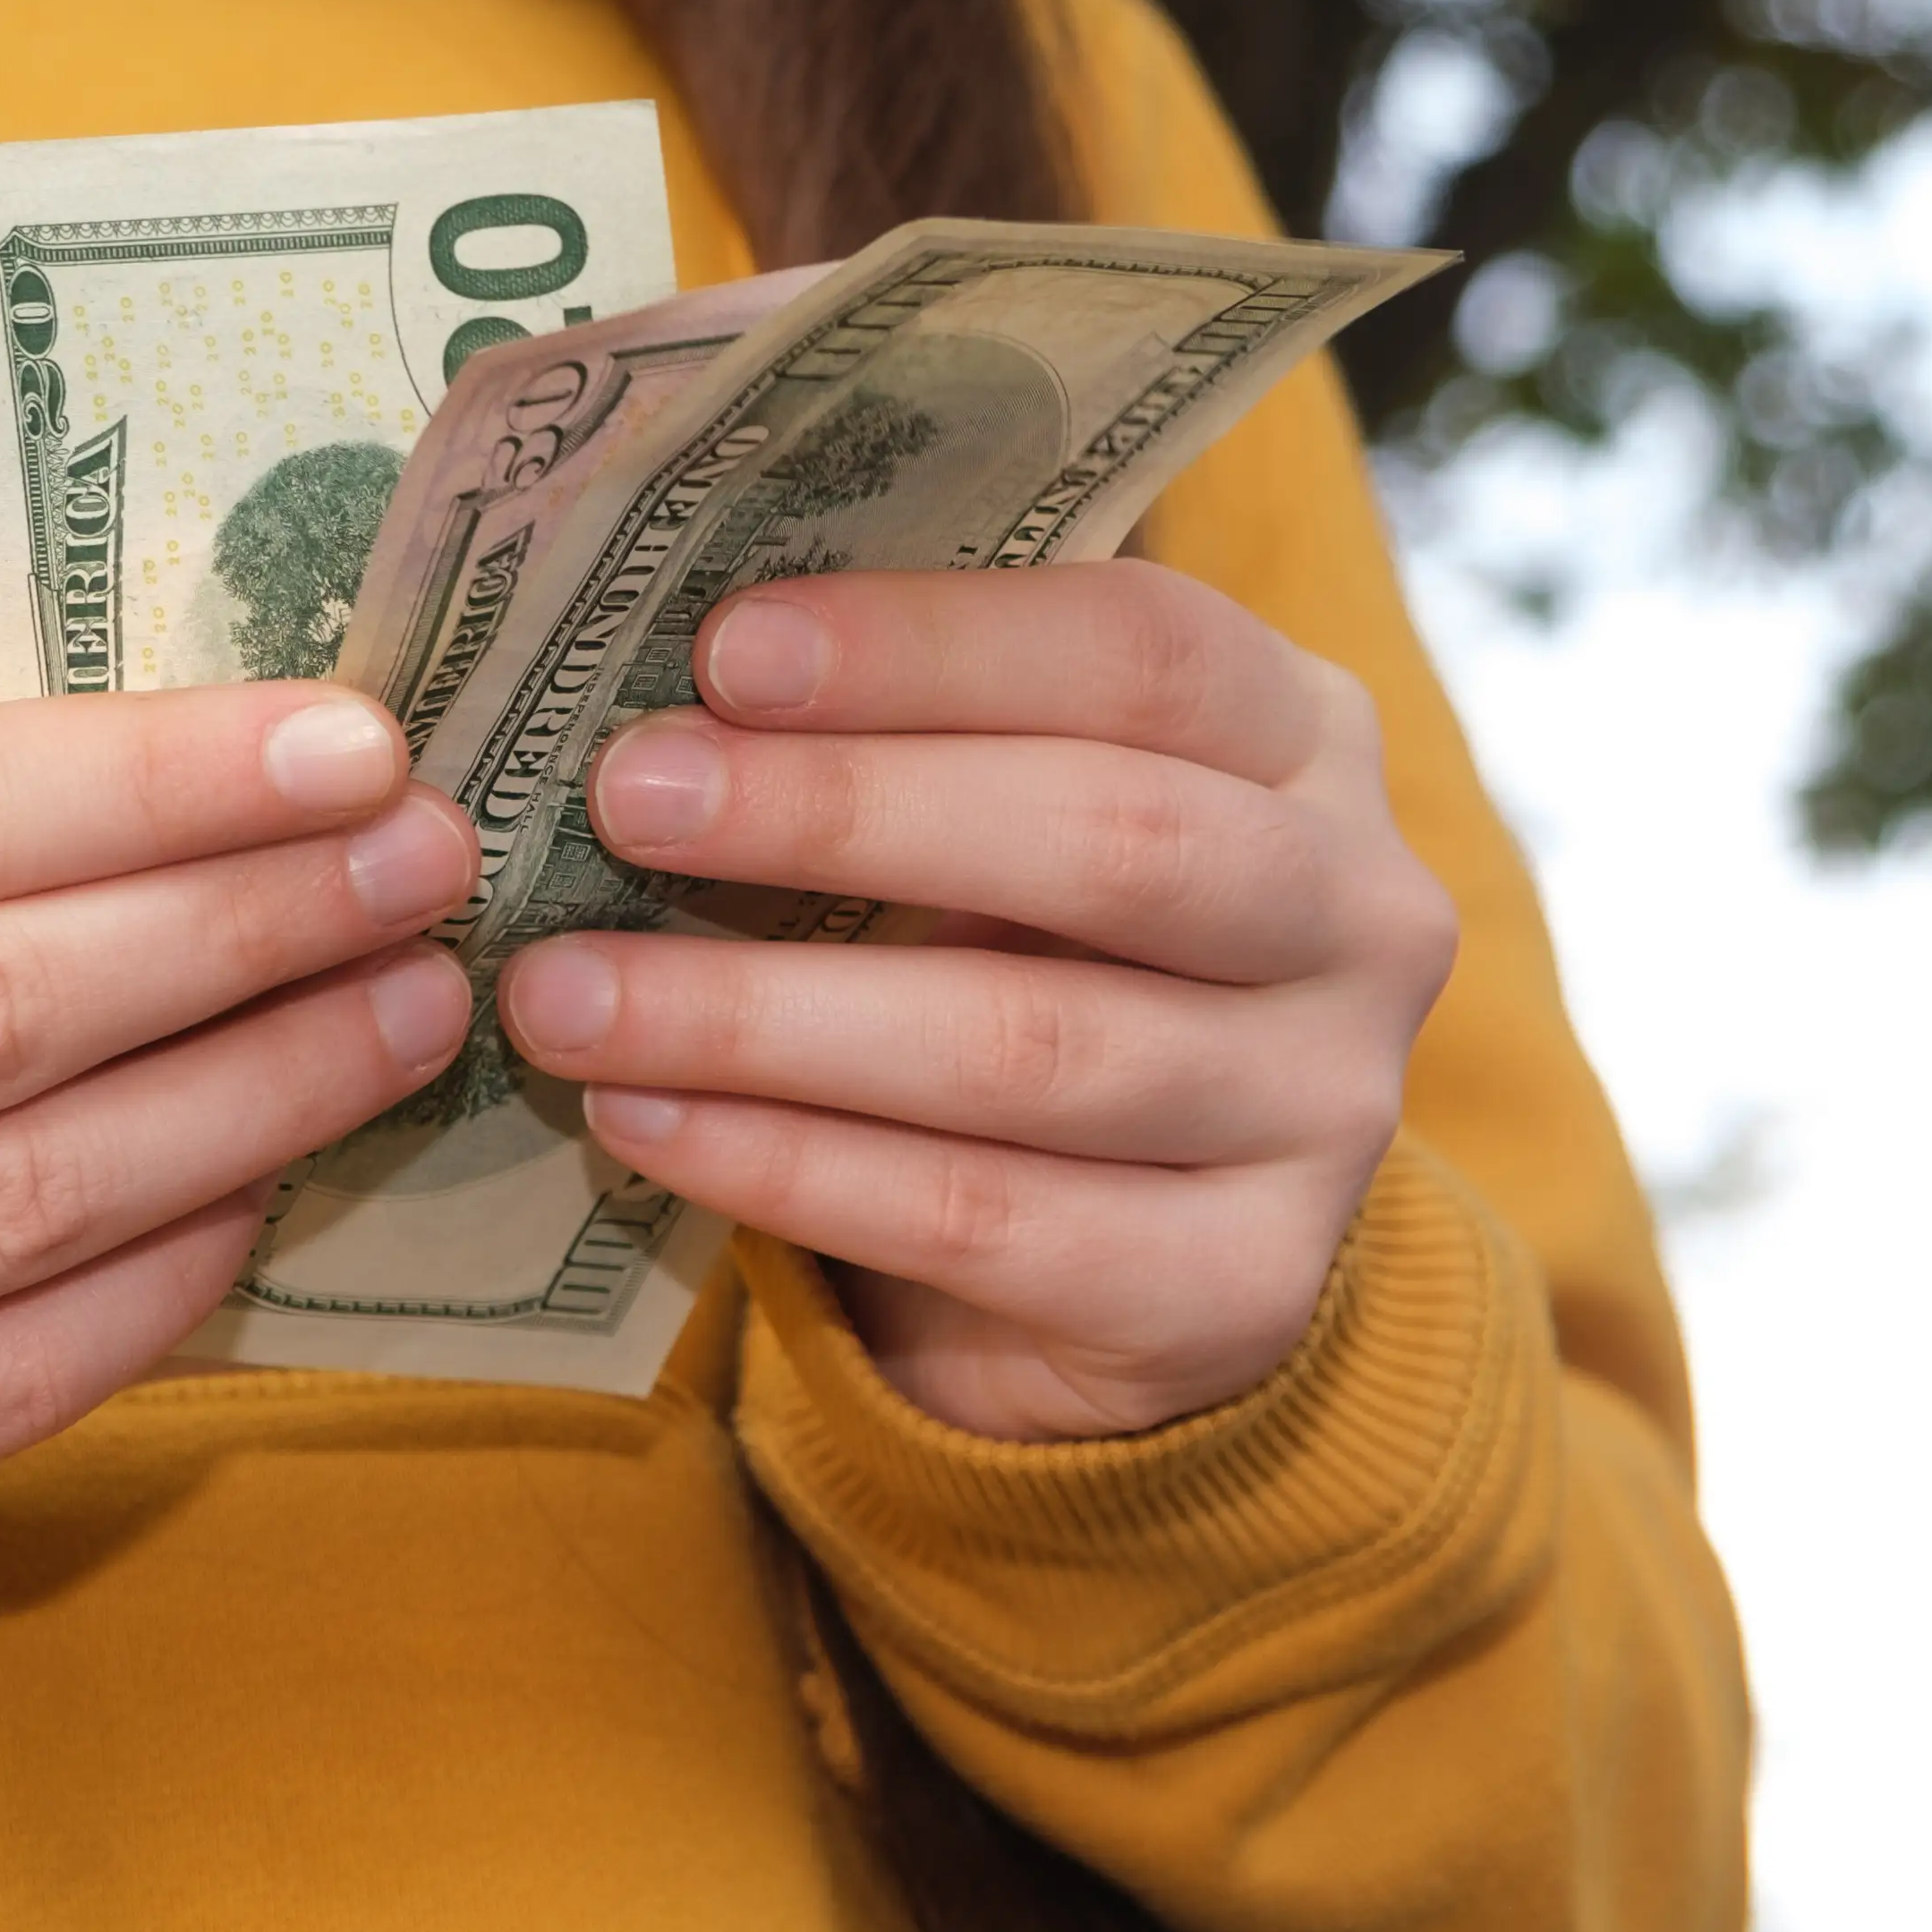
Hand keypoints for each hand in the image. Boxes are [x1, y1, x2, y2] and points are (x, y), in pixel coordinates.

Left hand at [494, 564, 1455, 1441]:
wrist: (1121, 1260)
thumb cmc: (1019, 960)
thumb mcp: (998, 811)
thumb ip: (899, 723)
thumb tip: (658, 653)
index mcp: (1305, 739)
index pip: (1150, 649)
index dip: (935, 642)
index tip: (724, 649)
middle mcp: (1363, 915)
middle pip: (1113, 842)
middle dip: (846, 812)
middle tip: (627, 797)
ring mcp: (1325, 1114)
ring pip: (1029, 1050)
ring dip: (764, 1016)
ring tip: (568, 993)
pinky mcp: (1241, 1290)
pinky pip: (985, 1221)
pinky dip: (791, 1168)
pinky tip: (643, 1124)